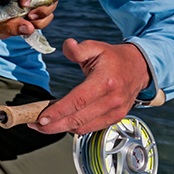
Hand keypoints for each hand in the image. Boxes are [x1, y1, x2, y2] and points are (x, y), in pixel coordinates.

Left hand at [30, 39, 151, 134]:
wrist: (139, 68)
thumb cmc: (114, 58)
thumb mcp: (96, 47)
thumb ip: (79, 49)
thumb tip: (68, 45)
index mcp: (105, 82)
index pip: (78, 100)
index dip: (58, 111)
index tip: (41, 117)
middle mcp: (112, 100)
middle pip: (79, 118)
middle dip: (54, 125)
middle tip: (35, 124)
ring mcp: (115, 112)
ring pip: (84, 127)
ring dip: (61, 128)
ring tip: (43, 125)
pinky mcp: (116, 118)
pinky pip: (91, 128)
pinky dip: (74, 128)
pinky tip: (61, 123)